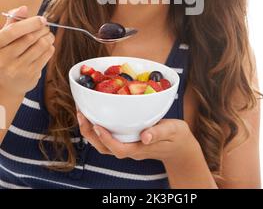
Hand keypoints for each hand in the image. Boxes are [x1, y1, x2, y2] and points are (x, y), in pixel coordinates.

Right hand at [0, 5, 54, 95]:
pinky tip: (47, 46)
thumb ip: (12, 23)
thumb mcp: (3, 40)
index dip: (30, 23)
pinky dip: (50, 47)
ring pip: (41, 46)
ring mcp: (17, 69)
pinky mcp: (30, 76)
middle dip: (42, 28)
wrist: (5, 86)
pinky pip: (47, 55)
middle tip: (45, 26)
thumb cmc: (4, 57)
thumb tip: (23, 8)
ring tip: (48, 35)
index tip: (41, 19)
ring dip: (49, 37)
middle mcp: (3, 60)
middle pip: (30, 37)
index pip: (13, 32)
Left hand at [77, 111, 196, 163]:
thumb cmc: (177, 137)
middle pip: (104, 148)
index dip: (106, 139)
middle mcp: (130, 149)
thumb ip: (159, 132)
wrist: (180, 147)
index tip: (97, 126)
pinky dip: (98, 128)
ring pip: (103, 145)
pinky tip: (95, 115)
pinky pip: (108, 138)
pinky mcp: (127, 140)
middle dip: (90, 133)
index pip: (118, 149)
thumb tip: (145, 135)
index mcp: (140, 148)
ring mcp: (128, 145)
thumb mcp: (172, 131)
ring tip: (82, 113)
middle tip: (81, 114)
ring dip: (90, 131)